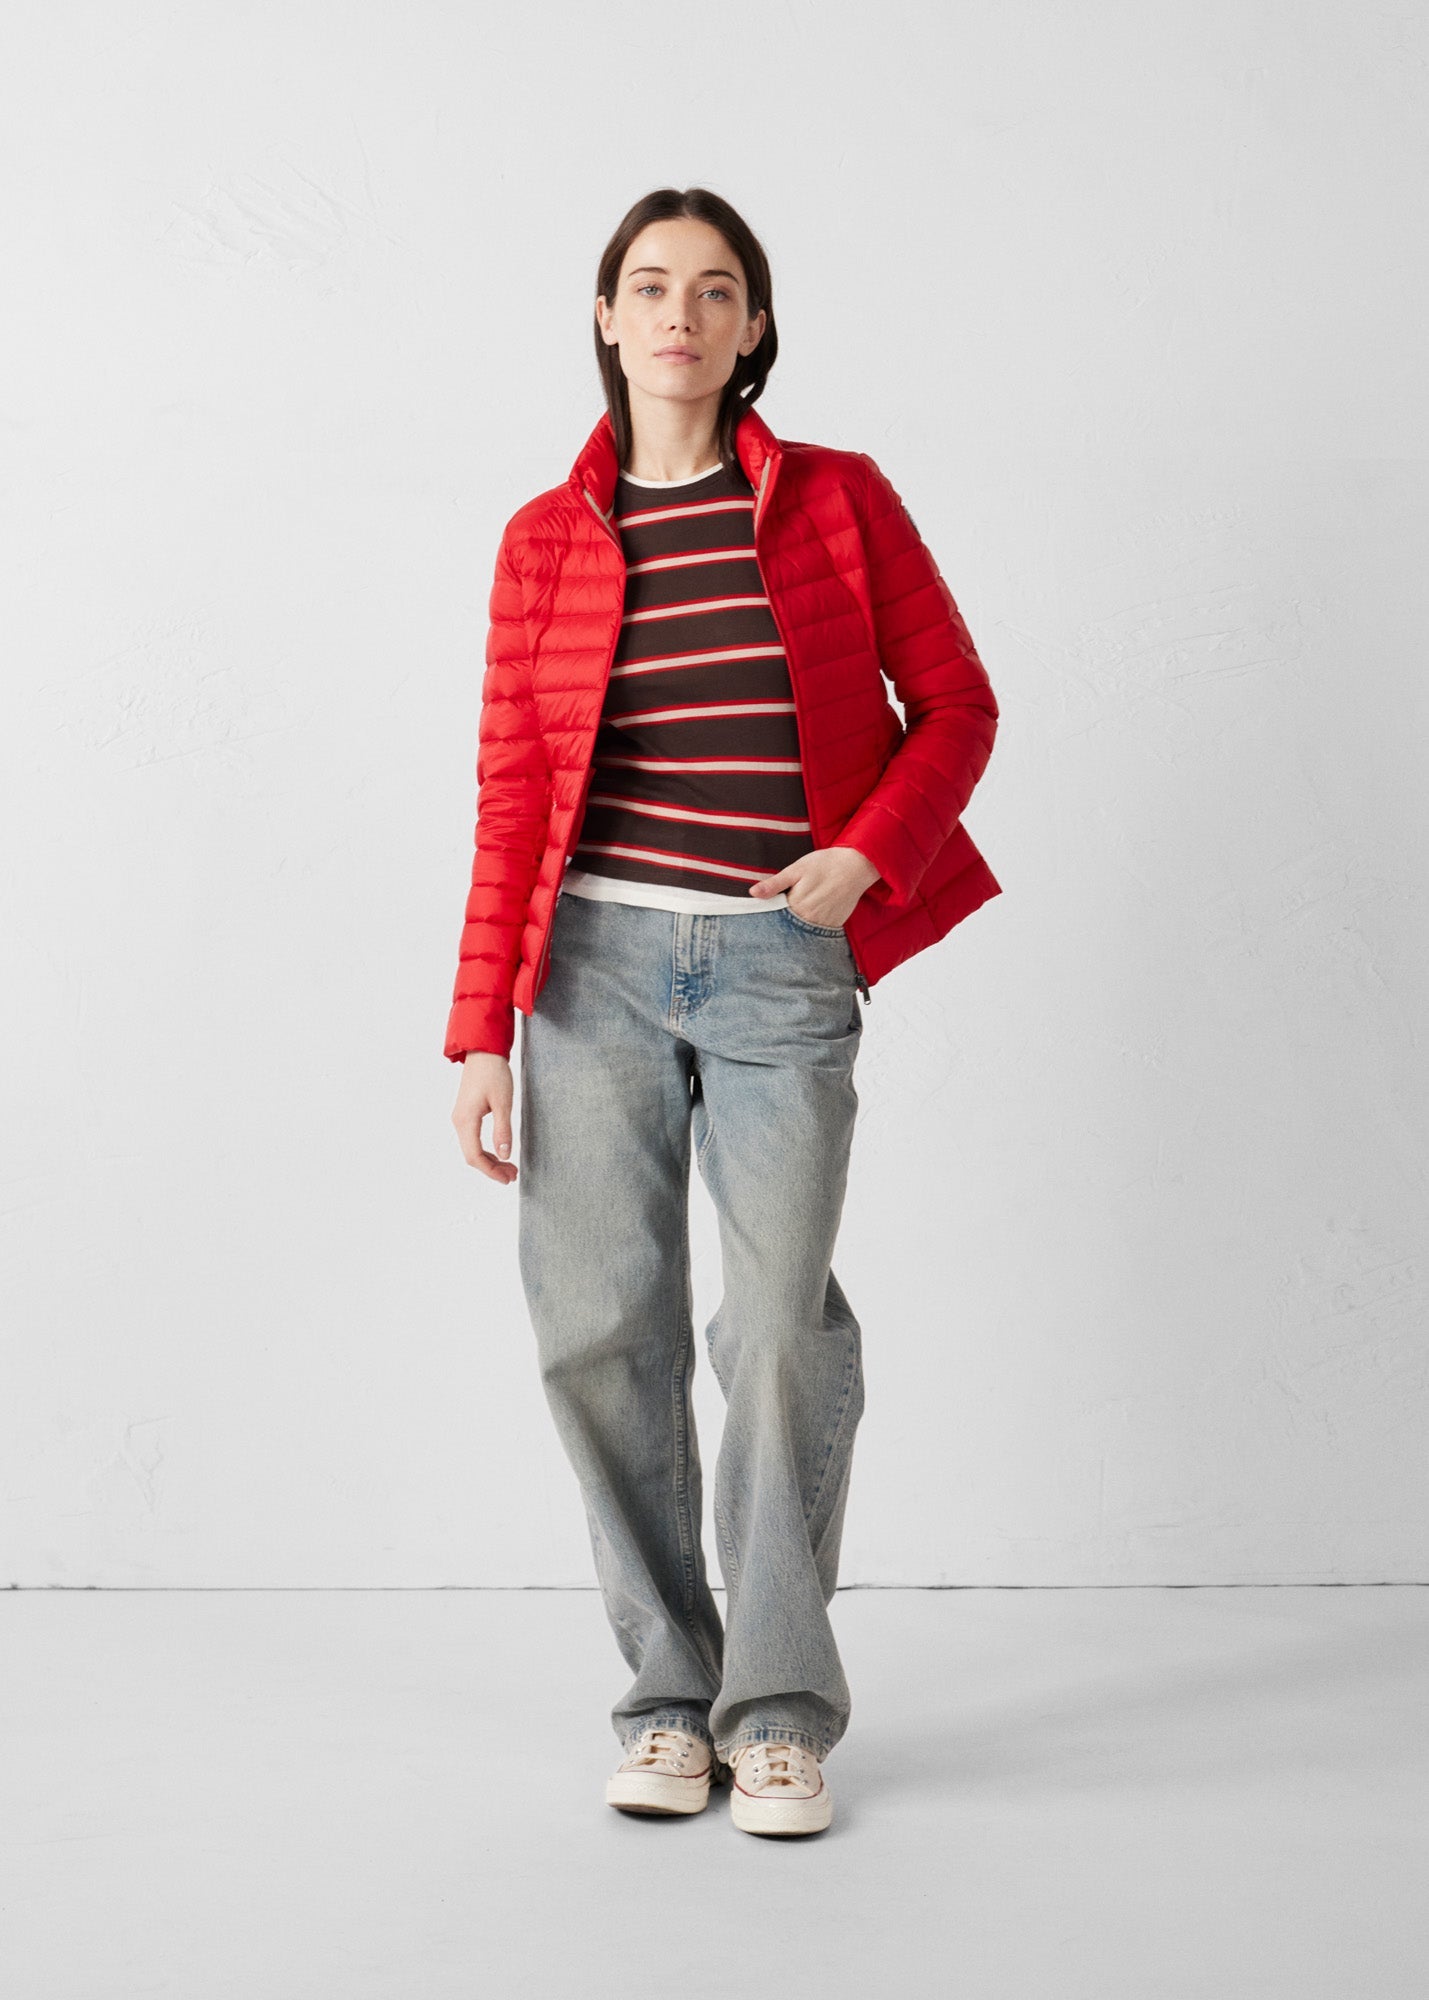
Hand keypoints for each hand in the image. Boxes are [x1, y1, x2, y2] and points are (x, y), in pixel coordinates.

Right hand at [451, 1052, 517, 1183]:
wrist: (483, 1052)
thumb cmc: (493, 1073)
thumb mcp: (503, 1103)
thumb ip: (503, 1131)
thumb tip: (505, 1155)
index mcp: (466, 1120)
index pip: (474, 1156)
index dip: (491, 1171)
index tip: (508, 1178)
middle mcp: (459, 1122)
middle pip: (471, 1156)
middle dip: (491, 1169)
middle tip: (512, 1175)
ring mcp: (460, 1118)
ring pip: (472, 1148)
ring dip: (489, 1160)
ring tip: (509, 1167)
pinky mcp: (465, 1114)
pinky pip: (472, 1139)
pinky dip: (486, 1149)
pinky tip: (499, 1152)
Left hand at [747, 845, 881, 927]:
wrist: (856, 865)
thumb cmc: (824, 864)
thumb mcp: (796, 869)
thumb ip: (774, 884)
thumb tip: (753, 893)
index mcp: (796, 905)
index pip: (775, 918)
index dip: (770, 914)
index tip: (767, 911)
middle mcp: (810, 919)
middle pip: (789, 926)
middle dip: (782, 922)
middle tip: (783, 912)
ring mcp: (824, 924)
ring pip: (804, 931)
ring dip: (798, 927)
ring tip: (798, 913)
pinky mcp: (835, 924)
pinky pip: (819, 931)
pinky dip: (812, 927)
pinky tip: (810, 917)